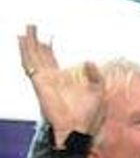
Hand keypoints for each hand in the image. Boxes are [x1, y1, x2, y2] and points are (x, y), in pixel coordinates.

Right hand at [18, 25, 104, 146]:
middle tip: (33, 27)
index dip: (49, 51)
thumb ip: (95, 76)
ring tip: (28, 28)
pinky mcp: (39, 82)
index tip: (48, 39)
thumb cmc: (90, 118)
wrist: (79, 130)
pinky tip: (23, 39)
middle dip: (36, 42)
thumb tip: (89, 61)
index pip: (52, 63)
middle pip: (40, 57)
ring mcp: (43, 80)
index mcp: (63, 82)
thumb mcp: (99, 93)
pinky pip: (29, 63)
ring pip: (33, 57)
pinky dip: (25, 50)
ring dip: (29, 42)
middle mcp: (51, 80)